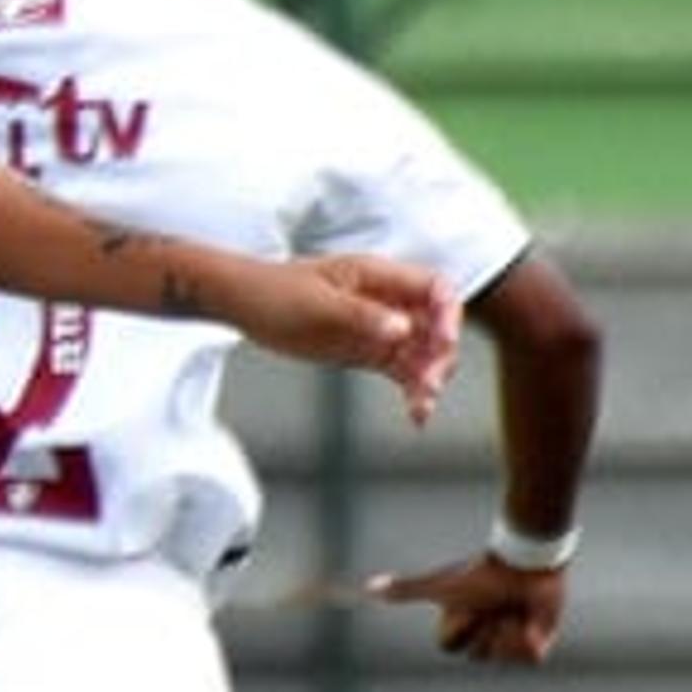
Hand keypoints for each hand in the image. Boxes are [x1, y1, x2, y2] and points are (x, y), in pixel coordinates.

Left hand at [241, 254, 460, 424]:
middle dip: (441, 355)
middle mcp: (387, 302)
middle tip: (429, 383)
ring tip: (422, 404)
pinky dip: (413, 391)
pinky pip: (403, 372)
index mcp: (378, 277)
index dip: (449, 315)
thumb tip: (402, 328)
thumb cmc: (274, 292)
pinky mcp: (369, 351)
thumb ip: (361, 315)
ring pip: (424, 354)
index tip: (444, 342)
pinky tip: (417, 415)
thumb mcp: (317, 304)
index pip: (436, 289)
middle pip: (436, 327)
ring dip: (430, 378)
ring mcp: (380, 327)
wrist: (242, 304)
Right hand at [366, 551, 566, 664]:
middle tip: (493, 605)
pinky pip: (530, 657)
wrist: (524, 565)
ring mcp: (511, 642)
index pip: (450, 647)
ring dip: (507, 630)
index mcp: (460, 626)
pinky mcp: (538, 644)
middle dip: (484, 630)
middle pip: (478, 656)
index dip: (458, 627)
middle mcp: (483, 636)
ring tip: (514, 609)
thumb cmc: (480, 575)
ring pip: (504, 657)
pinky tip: (530, 619)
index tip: (467, 604)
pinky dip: (529, 637)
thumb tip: (367, 587)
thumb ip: (406, 589)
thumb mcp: (439, 586)